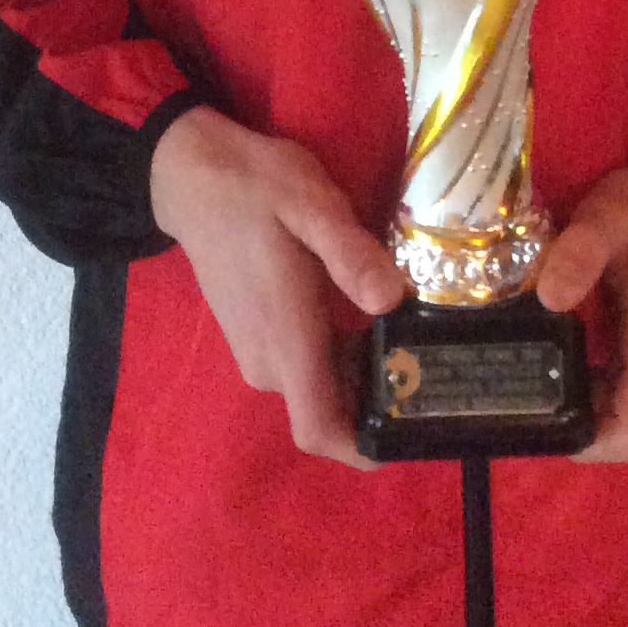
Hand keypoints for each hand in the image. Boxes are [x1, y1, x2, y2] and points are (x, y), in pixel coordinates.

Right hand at [149, 105, 405, 467]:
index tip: (409, 433)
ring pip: (318, 388)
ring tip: (410, 339)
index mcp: (287, 338)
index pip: (319, 429)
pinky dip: (340, 357)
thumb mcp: (312, 205)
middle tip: (433, 367)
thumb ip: (351, 254)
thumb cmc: (256, 188)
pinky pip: (304, 367)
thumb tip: (393, 299)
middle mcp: (268, 361)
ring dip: (361, 376)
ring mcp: (257, 351)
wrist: (194, 176)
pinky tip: (370, 319)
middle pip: (330, 411)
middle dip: (378, 401)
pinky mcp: (254, 336)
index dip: (363, 449)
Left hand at [534, 125, 627, 463]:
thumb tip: (549, 298)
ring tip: (562, 361)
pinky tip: (593, 352)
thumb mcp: (607, 216)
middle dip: (585, 419)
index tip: (546, 416)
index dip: (588, 442)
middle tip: (540, 381)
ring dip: (601, 403)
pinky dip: (619, 390)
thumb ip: (578, 254)